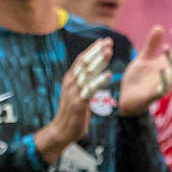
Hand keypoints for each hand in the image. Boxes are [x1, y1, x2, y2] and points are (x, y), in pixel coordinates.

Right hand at [35, 37, 109, 164]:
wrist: (61, 131)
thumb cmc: (73, 113)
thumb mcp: (78, 94)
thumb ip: (85, 83)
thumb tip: (94, 74)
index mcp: (71, 79)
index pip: (82, 60)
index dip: (93, 49)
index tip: (104, 40)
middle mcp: (71, 82)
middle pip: (84, 62)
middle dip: (97, 51)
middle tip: (109, 41)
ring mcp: (74, 92)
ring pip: (87, 73)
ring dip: (99, 61)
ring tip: (109, 52)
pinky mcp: (78, 103)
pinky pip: (90, 89)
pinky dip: (99, 81)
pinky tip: (109, 75)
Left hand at [119, 25, 171, 114]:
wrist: (126, 99)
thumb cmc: (137, 80)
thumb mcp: (143, 59)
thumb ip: (151, 45)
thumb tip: (160, 27)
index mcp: (166, 66)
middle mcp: (168, 75)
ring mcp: (163, 85)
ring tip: (166, 47)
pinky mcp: (156, 94)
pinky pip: (165, 87)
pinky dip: (165, 78)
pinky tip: (162, 68)